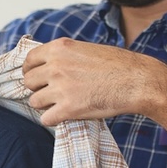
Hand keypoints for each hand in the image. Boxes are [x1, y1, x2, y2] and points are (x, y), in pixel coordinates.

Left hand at [22, 38, 153, 125]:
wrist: (138, 81)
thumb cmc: (118, 65)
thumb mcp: (86, 49)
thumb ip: (65, 56)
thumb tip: (48, 65)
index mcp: (60, 48)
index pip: (29, 60)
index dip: (31, 71)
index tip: (36, 78)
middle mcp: (56, 66)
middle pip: (28, 82)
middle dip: (38, 88)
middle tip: (52, 93)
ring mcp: (61, 87)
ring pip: (34, 101)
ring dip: (45, 105)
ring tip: (60, 105)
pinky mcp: (68, 108)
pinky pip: (45, 119)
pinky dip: (53, 119)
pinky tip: (64, 116)